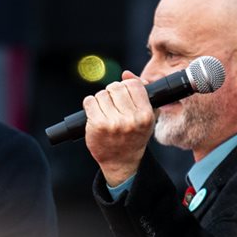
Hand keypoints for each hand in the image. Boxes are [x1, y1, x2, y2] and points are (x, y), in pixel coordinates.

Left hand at [83, 71, 154, 187]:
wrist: (121, 162)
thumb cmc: (134, 137)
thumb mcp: (146, 116)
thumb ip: (141, 92)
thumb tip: (126, 73)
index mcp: (145, 115)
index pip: (133, 85)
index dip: (126, 86)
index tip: (124, 94)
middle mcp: (130, 119)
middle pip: (116, 87)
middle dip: (112, 92)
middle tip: (113, 104)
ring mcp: (113, 123)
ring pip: (101, 94)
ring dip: (101, 99)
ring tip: (105, 111)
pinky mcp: (97, 126)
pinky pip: (89, 101)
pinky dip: (90, 104)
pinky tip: (95, 113)